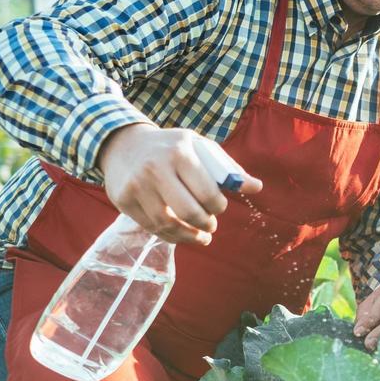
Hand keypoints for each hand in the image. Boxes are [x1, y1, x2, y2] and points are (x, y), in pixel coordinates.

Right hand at [98, 124, 262, 244]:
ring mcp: (136, 185)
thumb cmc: (172, 147)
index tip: (219, 208)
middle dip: (205, 224)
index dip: (218, 208)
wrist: (124, 143)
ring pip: (167, 224)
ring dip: (188, 237)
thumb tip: (257, 187)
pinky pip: (150, 227)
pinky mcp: (122, 199)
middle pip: (188, 212)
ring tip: (200, 237)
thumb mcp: (200, 148)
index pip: (207, 193)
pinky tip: (180, 234)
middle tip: (211, 226)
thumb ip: (228, 169)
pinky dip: (169, 236)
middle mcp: (155, 168)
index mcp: (180, 153)